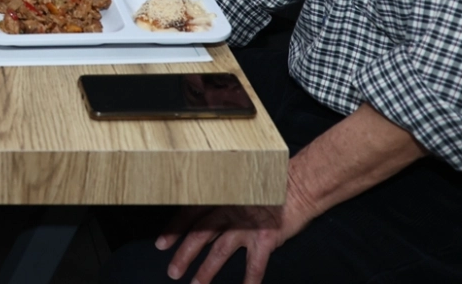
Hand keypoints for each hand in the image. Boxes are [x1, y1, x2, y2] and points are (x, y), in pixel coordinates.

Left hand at [155, 199, 310, 283]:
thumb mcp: (239, 187)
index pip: (190, 214)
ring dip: (207, 270)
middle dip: (184, 254)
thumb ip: (221, 200)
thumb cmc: (269, 186)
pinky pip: (255, 264)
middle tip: (173, 271)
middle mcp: (230, 211)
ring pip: (220, 251)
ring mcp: (247, 226)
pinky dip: (249, 280)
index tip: (161, 244)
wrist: (300, 187)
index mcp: (221, 198)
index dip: (174, 229)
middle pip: (201, 234)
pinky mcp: (265, 239)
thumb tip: (200, 211)